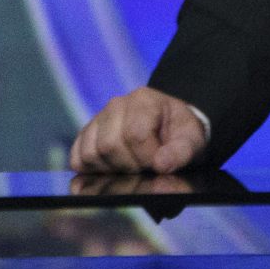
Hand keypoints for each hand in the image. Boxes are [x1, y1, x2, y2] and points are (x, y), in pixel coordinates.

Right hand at [69, 86, 206, 173]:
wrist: (169, 128)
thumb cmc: (180, 134)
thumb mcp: (192, 140)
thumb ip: (182, 151)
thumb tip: (162, 164)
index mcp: (144, 100)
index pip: (135, 135)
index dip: (147, 157)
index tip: (159, 162)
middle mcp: (116, 105)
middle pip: (110, 145)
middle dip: (130, 164)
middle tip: (145, 164)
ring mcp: (98, 119)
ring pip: (91, 153)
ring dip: (112, 168)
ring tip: (131, 164)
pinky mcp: (86, 135)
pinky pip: (77, 158)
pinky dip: (92, 168)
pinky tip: (113, 166)